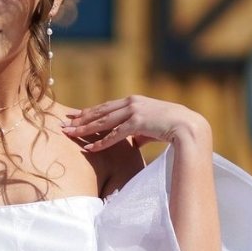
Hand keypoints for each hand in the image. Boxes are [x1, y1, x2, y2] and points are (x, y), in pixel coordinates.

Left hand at [60, 95, 206, 152]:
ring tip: (68, 134)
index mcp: (133, 102)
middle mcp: (131, 103)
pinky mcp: (138, 122)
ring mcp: (134, 111)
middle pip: (99, 111)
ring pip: (103, 121)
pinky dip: (101, 142)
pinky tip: (89, 148)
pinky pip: (115, 134)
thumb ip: (139, 133)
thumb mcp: (151, 127)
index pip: (105, 107)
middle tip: (63, 123)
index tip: (74, 116)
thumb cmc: (172, 128)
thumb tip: (133, 142)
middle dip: (80, 118)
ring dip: (84, 129)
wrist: (188, 126)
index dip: (88, 112)